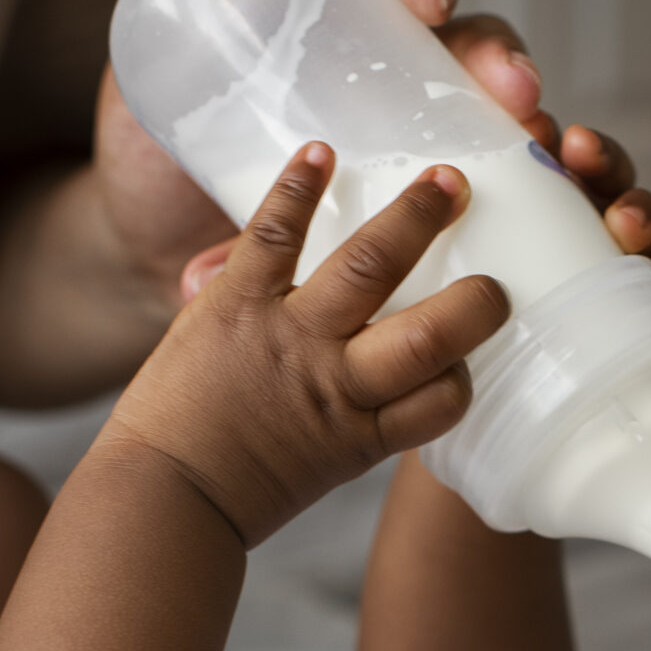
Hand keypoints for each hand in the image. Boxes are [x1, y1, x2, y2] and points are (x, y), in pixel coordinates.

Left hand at [102, 146, 511, 548]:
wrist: (157, 497)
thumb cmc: (237, 492)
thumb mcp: (322, 469)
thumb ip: (361, 424)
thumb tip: (391, 388)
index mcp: (363, 434)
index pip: (446, 400)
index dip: (466, 376)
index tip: (469, 361)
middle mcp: (335, 383)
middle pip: (428, 336)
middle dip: (473, 303)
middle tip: (494, 280)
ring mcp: (288, 337)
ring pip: (368, 268)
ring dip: (414, 218)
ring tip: (449, 183)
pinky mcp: (235, 303)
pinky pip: (275, 235)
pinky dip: (299, 189)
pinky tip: (323, 154)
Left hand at [160, 0, 650, 405]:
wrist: (218, 312)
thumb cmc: (186, 209)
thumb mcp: (175, 180)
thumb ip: (206, 214)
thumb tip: (208, 271)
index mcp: (372, 77)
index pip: (415, 10)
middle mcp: (446, 133)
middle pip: (510, 89)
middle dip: (530, 96)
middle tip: (531, 114)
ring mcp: (497, 205)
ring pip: (582, 177)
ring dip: (616, 187)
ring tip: (620, 218)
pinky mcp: (530, 278)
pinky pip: (608, 277)